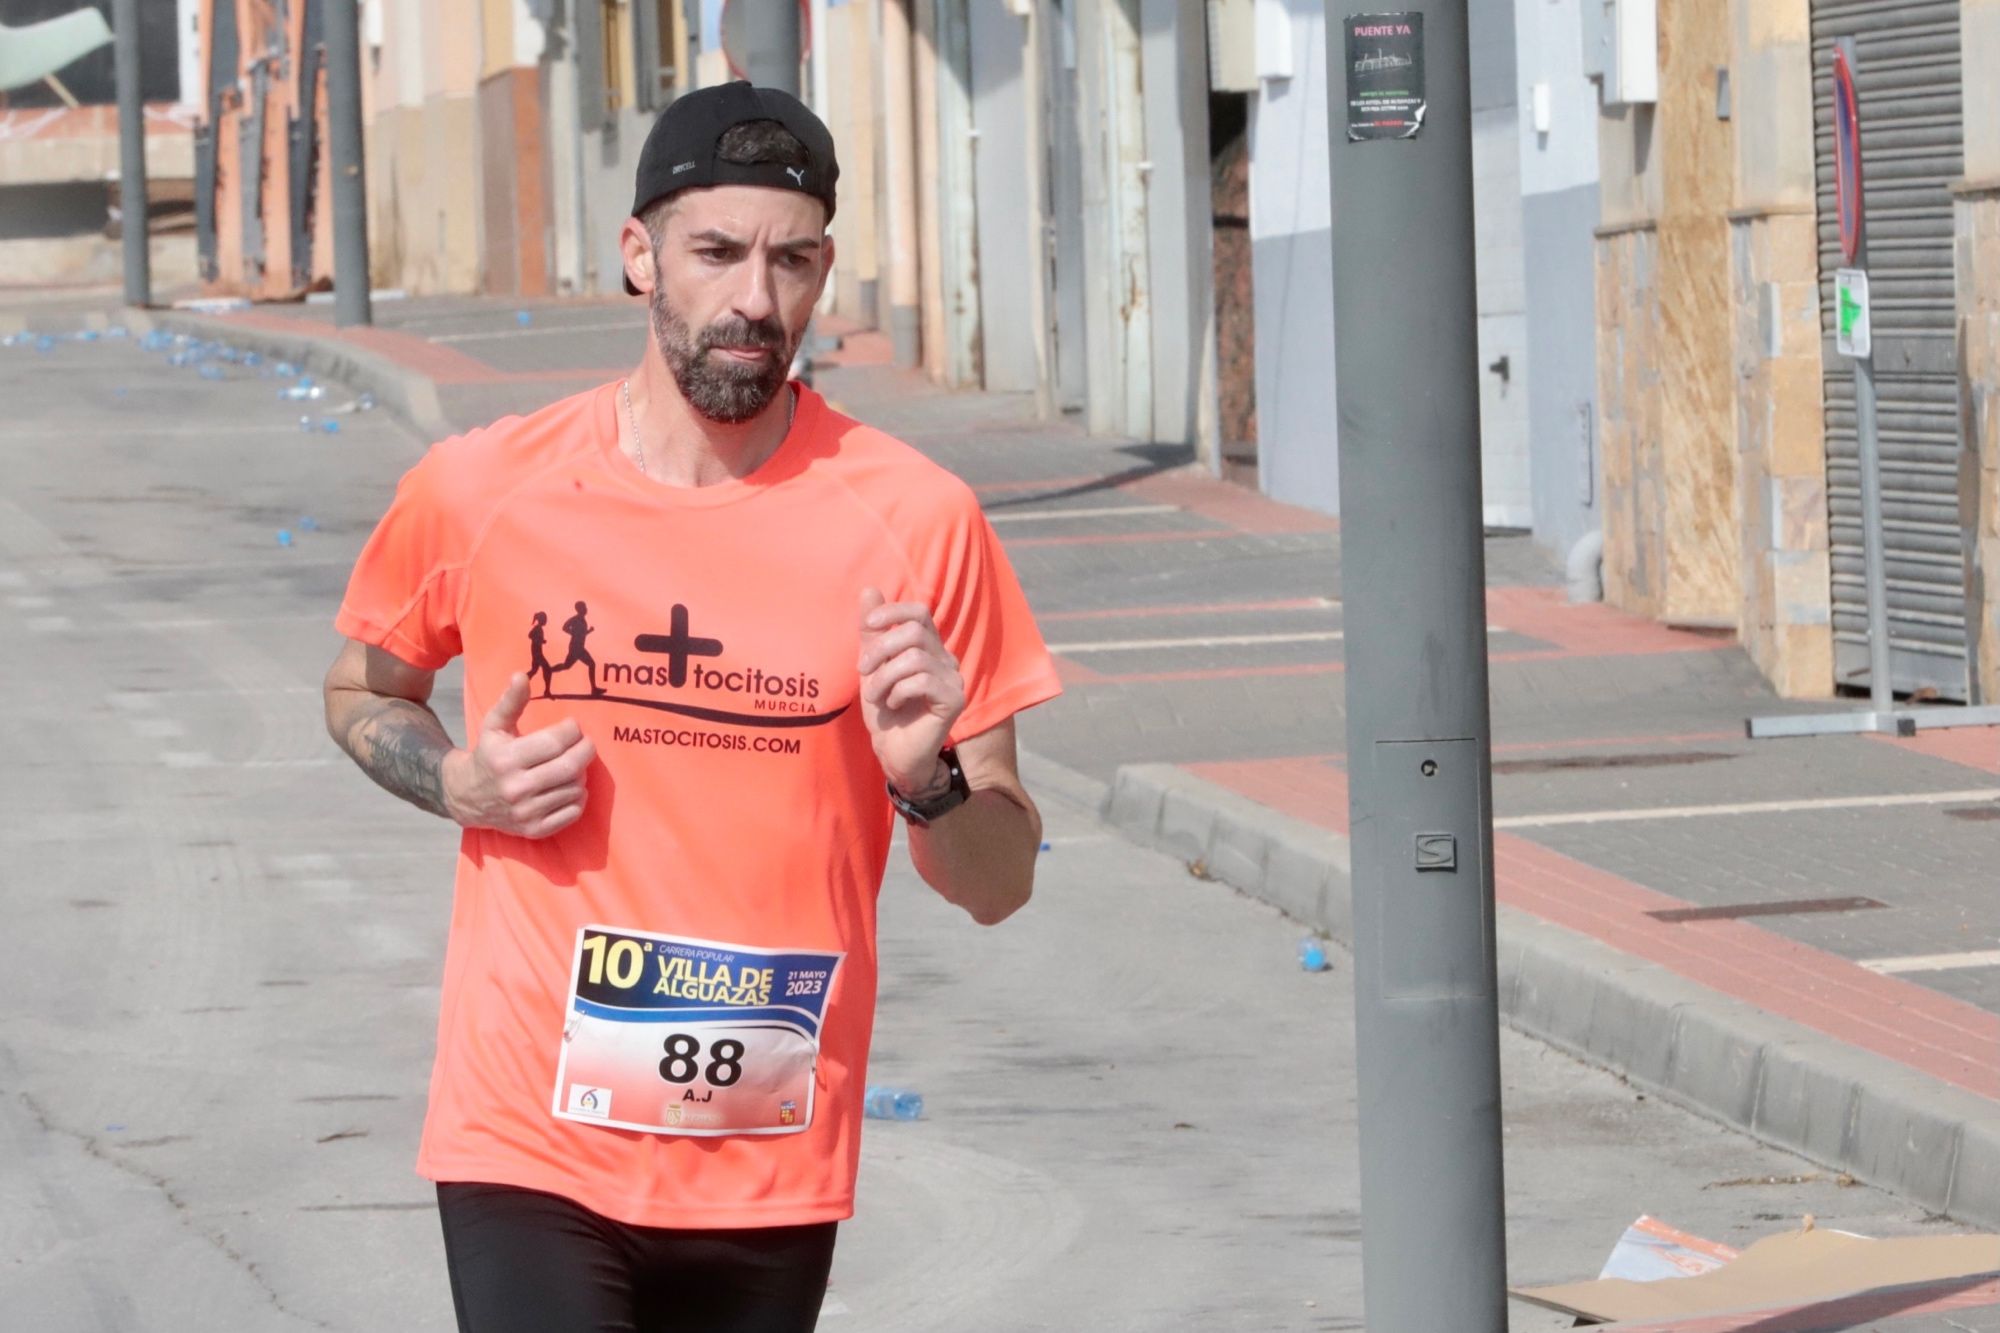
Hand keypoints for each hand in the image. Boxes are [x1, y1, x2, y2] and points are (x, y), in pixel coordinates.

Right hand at [443, 672, 596, 836]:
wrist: (466, 797)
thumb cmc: (487, 755)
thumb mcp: (494, 726)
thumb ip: (511, 702)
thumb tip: (521, 675)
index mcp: (506, 760)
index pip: (555, 742)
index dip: (572, 730)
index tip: (572, 726)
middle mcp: (515, 788)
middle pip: (570, 767)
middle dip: (585, 750)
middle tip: (586, 743)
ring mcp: (526, 812)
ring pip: (575, 788)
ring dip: (581, 774)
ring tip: (572, 764)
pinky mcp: (534, 830)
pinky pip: (573, 812)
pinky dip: (578, 798)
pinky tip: (568, 787)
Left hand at [857, 587, 964, 791]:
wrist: (893, 752)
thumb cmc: (885, 710)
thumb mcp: (871, 667)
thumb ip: (872, 632)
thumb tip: (869, 589)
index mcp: (929, 647)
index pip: (919, 612)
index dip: (893, 612)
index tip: (867, 625)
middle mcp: (945, 659)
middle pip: (915, 632)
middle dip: (881, 649)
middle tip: (862, 671)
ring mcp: (954, 679)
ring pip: (915, 657)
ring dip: (885, 676)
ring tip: (876, 696)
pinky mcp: (955, 699)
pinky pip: (923, 680)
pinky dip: (899, 691)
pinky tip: (894, 704)